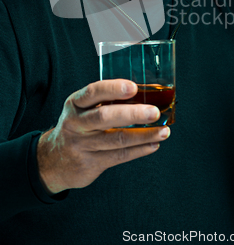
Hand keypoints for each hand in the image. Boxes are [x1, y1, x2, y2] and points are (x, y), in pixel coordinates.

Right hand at [37, 79, 169, 194]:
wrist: (53, 160)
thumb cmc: (77, 126)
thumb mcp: (81, 108)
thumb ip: (105, 101)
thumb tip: (144, 94)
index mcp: (75, 104)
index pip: (92, 92)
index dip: (113, 89)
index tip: (133, 87)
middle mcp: (76, 123)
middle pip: (105, 117)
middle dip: (132, 114)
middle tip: (154, 112)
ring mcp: (83, 145)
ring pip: (116, 139)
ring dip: (144, 135)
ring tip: (163, 131)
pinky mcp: (91, 163)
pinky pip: (119, 156)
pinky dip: (139, 150)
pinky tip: (153, 144)